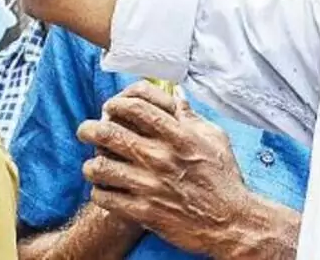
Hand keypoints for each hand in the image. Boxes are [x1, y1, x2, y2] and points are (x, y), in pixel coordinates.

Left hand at [78, 82, 264, 257]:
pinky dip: (99, 192)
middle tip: (85, 131)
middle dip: (89, 129)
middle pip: (108, 132)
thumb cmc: (225, 180)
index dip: (116, 102)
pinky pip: (105, 198)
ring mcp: (150, 186)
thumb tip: (175, 95)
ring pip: (100, 166)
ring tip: (94, 165)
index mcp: (178, 136)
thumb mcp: (215, 140)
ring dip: (91, 164)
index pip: (136, 106)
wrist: (234, 225)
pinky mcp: (144, 212)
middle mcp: (160, 158)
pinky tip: (105, 190)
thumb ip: (191, 117)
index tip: (110, 107)